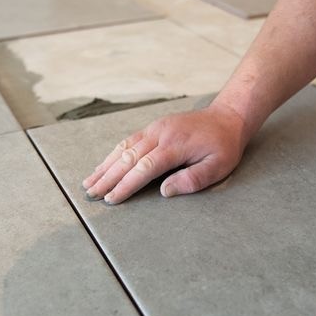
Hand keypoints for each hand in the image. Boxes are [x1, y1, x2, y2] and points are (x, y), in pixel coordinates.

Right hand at [82, 103, 248, 204]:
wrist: (227, 116)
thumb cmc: (224, 145)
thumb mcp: (218, 166)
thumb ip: (192, 179)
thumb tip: (165, 191)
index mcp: (175, 146)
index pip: (144, 168)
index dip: (126, 185)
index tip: (111, 199)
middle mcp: (160, 134)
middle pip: (128, 158)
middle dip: (108, 178)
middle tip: (91, 194)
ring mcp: (155, 128)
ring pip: (124, 148)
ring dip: (105, 166)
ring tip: (89, 182)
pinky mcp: (154, 127)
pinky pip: (129, 140)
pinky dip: (114, 154)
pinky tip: (104, 165)